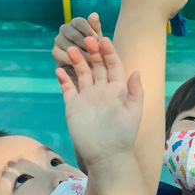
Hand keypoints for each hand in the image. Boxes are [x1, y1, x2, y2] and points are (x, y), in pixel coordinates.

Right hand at [52, 13, 101, 73]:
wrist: (87, 68)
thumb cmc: (94, 50)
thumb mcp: (97, 39)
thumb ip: (95, 27)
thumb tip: (94, 14)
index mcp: (76, 23)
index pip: (79, 22)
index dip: (88, 30)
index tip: (97, 39)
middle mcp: (65, 29)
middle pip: (73, 34)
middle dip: (85, 43)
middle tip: (95, 51)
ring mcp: (58, 40)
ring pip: (68, 45)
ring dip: (81, 53)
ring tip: (91, 60)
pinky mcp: (55, 52)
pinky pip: (62, 55)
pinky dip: (72, 60)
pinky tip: (80, 64)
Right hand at [55, 36, 142, 166]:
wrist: (106, 156)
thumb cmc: (123, 135)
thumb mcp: (133, 112)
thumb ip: (135, 92)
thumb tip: (136, 71)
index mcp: (117, 89)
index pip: (113, 65)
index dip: (109, 52)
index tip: (103, 39)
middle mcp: (101, 90)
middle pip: (97, 65)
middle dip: (92, 52)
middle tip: (87, 39)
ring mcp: (87, 97)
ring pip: (81, 73)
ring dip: (76, 61)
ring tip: (69, 49)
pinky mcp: (73, 106)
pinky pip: (67, 88)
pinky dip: (63, 79)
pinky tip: (59, 70)